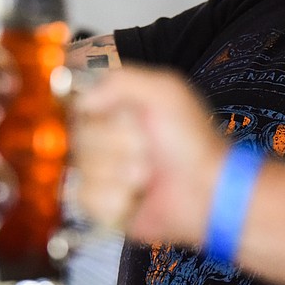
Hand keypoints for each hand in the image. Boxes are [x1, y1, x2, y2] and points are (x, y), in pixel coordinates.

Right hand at [69, 66, 224, 247]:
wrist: (206, 192)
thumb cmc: (191, 141)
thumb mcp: (165, 91)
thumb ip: (120, 80)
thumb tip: (82, 100)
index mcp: (115, 108)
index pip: (78, 104)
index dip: (95, 112)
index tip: (120, 116)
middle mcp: (103, 138)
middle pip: (80, 137)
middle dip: (118, 144)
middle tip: (147, 148)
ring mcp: (101, 172)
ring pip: (84, 169)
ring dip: (121, 173)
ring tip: (147, 175)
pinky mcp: (101, 204)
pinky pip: (88, 198)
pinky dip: (116, 198)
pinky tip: (136, 197)